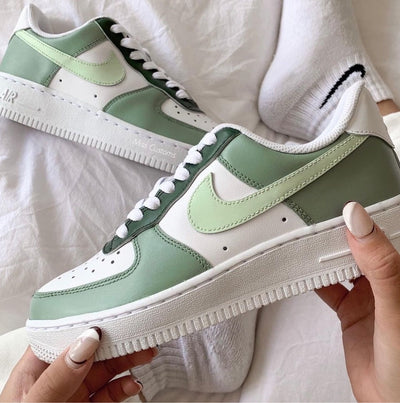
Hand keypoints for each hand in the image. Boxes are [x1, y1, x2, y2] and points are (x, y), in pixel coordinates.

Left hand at [0, 327, 156, 401]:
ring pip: (106, 368)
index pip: (65, 333)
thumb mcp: (35, 402)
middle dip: (118, 339)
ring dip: (128, 360)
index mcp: (37, 366)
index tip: (113, 315)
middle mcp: (59, 375)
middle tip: (140, 334)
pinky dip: (125, 386)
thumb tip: (86, 341)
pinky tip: (132, 383)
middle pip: (93, 348)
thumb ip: (59, 375)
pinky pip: (111, 392)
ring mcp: (75, 391)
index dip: (89, 322)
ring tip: (145, 353)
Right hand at [316, 202, 399, 401]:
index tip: (339, 202)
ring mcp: (367, 294)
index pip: (380, 233)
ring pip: (341, 263)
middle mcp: (386, 280)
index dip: (363, 216)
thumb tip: (359, 221)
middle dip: (337, 232)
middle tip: (314, 217)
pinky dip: (313, 277)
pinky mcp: (350, 309)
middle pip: (357, 245)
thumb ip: (380, 265)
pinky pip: (328, 285)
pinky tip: (302, 270)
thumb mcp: (394, 308)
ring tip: (304, 239)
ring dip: (323, 254)